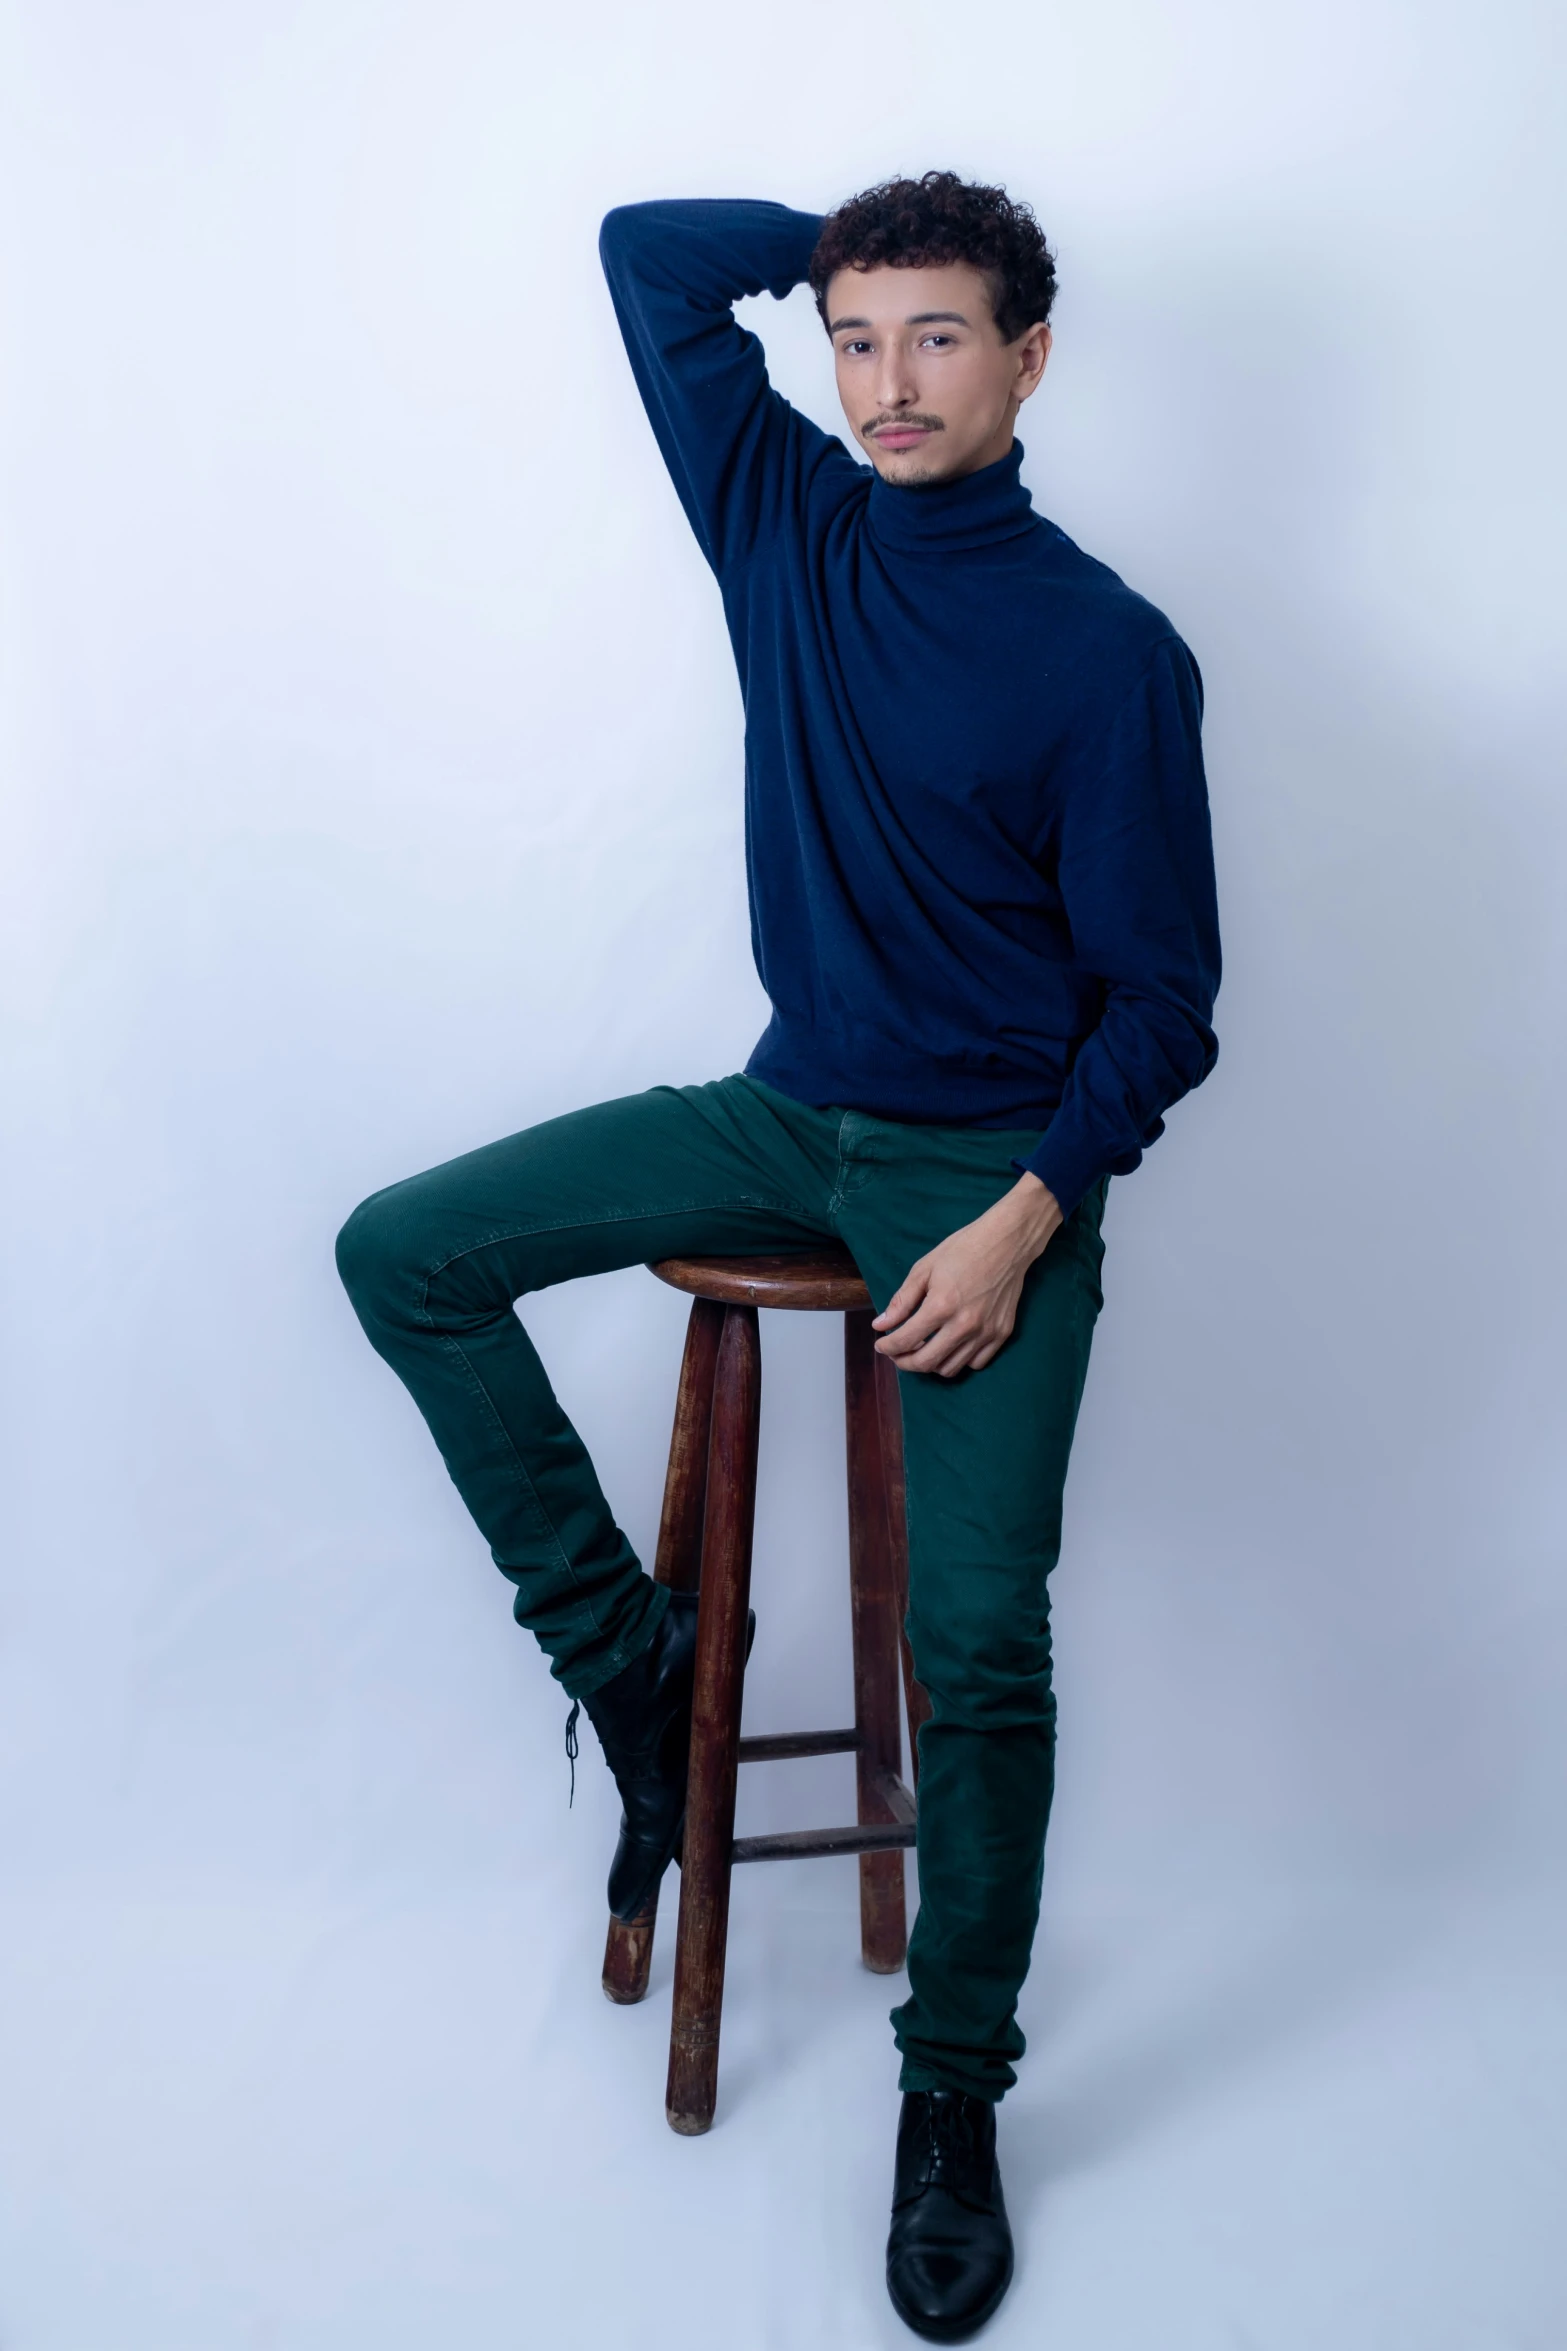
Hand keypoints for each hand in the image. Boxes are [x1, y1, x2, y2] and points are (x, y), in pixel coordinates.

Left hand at [871, 1174, 1063, 1378]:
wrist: (1006, 1242)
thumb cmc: (963, 1250)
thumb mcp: (924, 1269)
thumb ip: (902, 1301)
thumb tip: (880, 1326)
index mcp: (941, 1306)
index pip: (905, 1341)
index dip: (887, 1347)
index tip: (880, 1344)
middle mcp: (964, 1325)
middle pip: (926, 1363)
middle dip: (904, 1362)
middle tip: (897, 1353)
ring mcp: (985, 1332)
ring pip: (950, 1368)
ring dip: (930, 1364)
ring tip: (922, 1349)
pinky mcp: (1001, 1334)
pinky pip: (975, 1363)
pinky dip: (958, 1360)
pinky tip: (950, 1345)